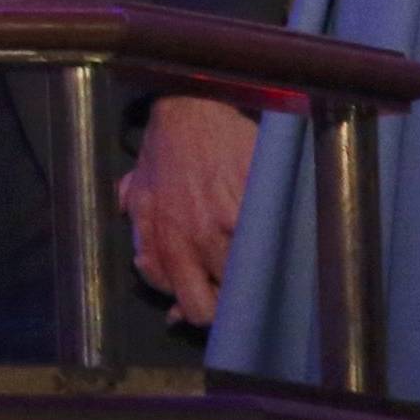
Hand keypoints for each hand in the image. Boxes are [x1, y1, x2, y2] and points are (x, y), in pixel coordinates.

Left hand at [118, 96, 256, 327]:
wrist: (189, 106)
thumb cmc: (164, 156)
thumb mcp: (141, 202)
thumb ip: (150, 254)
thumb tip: (172, 308)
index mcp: (172, 238)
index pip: (197, 308)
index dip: (206, 313)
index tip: (212, 300)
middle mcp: (205, 232)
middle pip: (232, 299)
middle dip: (233, 299)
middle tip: (234, 282)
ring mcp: (237, 213)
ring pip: (258, 272)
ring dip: (257, 269)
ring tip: (254, 255)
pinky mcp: (263, 192)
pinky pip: (278, 234)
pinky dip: (277, 238)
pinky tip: (272, 231)